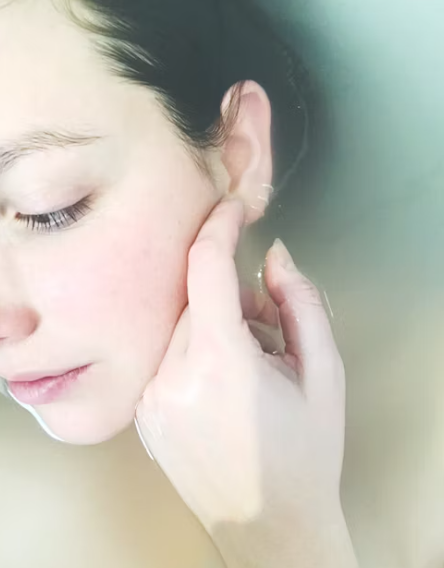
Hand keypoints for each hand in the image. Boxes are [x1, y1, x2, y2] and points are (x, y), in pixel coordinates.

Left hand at [135, 199, 357, 567]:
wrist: (268, 526)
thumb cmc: (305, 452)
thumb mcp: (323, 372)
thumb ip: (300, 302)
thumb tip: (275, 255)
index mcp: (218, 363)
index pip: (206, 268)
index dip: (219, 227)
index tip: (232, 207)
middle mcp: (170, 376)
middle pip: (194, 299)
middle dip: (231, 296)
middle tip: (267, 324)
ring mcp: (149, 398)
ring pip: (179, 326)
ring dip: (213, 325)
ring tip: (249, 363)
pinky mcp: (142, 414)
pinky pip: (166, 356)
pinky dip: (195, 351)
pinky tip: (223, 382)